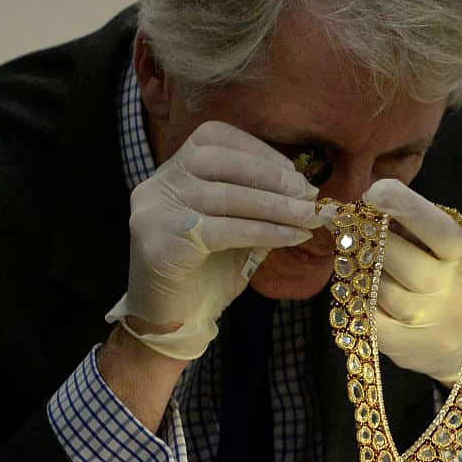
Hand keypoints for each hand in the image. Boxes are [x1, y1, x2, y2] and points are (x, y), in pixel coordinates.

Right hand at [107, 121, 319, 359]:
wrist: (172, 322)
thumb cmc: (207, 273)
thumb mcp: (236, 228)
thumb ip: (259, 204)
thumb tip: (305, 190)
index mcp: (171, 171)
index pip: (213, 138)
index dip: (258, 152)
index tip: (296, 175)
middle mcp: (157, 185)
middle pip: (218, 161)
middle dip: (270, 177)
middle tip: (308, 196)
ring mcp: (153, 212)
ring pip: (224, 196)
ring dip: (275, 206)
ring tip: (309, 218)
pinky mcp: (159, 242)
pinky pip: (222, 229)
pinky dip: (263, 231)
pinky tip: (291, 237)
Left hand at [363, 179, 461, 383]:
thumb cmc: (453, 282)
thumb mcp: (448, 251)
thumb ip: (417, 228)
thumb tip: (369, 203)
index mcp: (461, 253)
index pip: (433, 227)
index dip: (404, 206)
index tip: (375, 191)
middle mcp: (445, 285)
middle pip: (390, 255)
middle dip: (364, 237)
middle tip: (348, 226)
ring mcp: (423, 318)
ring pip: (372, 285)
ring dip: (356, 269)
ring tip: (355, 260)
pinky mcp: (402, 344)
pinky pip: (364, 314)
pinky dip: (356, 299)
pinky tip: (359, 290)